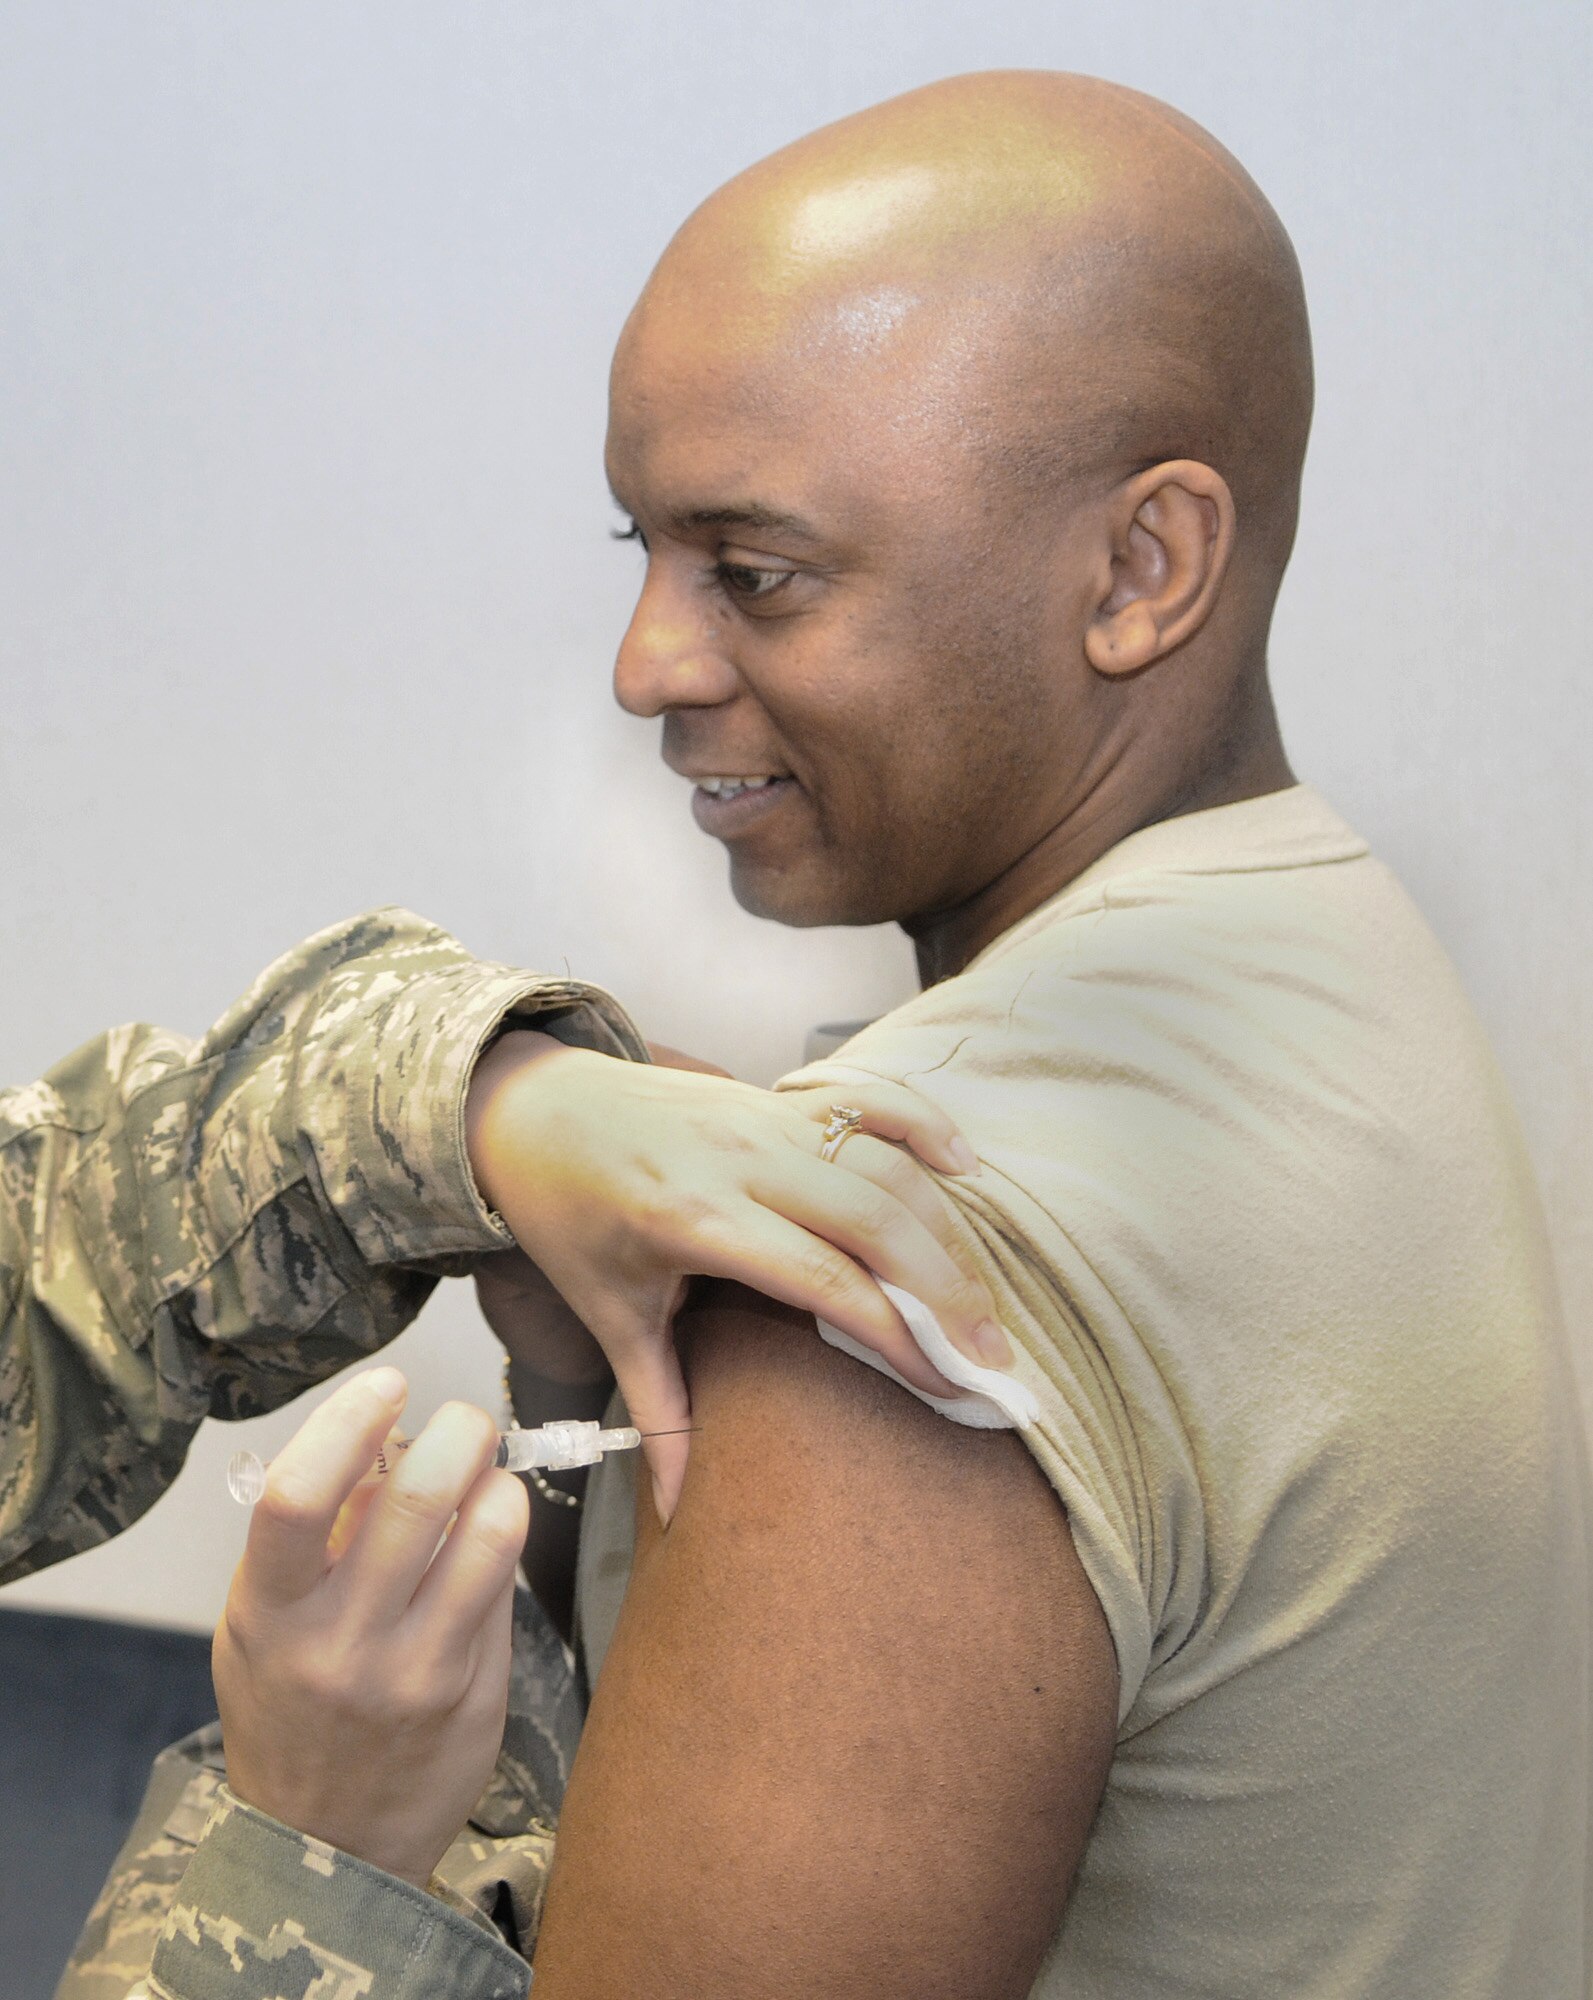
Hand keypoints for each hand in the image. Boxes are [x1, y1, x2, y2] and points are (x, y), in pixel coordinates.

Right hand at [212, 1369, 527, 1888]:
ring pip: (488, 1531)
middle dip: (456, 1430)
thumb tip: (385, 1446)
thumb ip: (313, 1539)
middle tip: (461, 1421)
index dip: (348, 1420)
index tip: (387, 1384)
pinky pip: (505, 1581)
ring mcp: (413, 1671)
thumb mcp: (261, 1625)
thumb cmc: (289, 1710)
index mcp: (269, 1612)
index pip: (298, 1495)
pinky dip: (506, 1534)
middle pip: (416, 1498)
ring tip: (486, 1476)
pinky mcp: (473, 1690)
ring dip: (498, 1479)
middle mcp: (339, 1643)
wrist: (325, 1849)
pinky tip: (491, 1532)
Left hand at [465, 1032, 1009, 1519]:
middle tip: (995, 1362)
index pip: (827, 1278)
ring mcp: (767, 1117)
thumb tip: (678, 1510)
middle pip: (878, 1221)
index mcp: (697, 1218)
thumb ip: (657, 1408)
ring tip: (986, 1306)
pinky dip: (924, 1125)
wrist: (533, 1109)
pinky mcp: (777, 1094)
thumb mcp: (607, 1315)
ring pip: (886, 1167)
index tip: (949, 1387)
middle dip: (948, 1295)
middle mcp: (744, 1160)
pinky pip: (869, 1100)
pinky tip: (967, 1168)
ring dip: (947, 1234)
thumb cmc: (569, 1216)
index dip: (897, 1335)